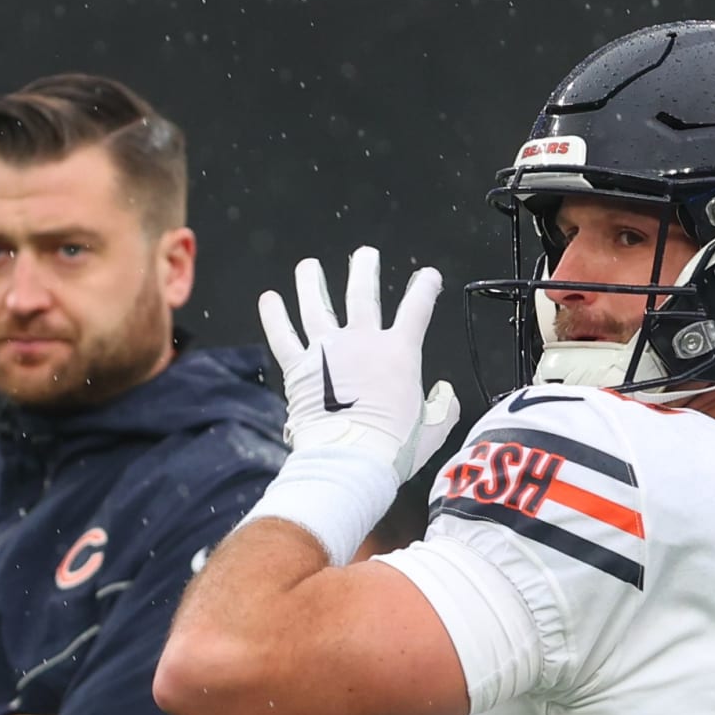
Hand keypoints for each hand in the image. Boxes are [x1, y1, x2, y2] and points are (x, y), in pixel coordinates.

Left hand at [259, 246, 459, 482]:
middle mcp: (362, 342)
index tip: (428, 276)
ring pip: (317, 304)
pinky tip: (269, 299)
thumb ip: (444, 407)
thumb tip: (446, 394)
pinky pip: (282, 335)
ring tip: (308, 266)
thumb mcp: (433, 429)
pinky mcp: (299, 368)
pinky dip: (274, 316)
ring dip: (312, 282)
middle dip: (365, 269)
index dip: (425, 288)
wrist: (351, 459)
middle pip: (362, 293)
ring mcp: (327, 351)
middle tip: (366, 255)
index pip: (417, 309)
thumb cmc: (394, 447)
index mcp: (399, 352)